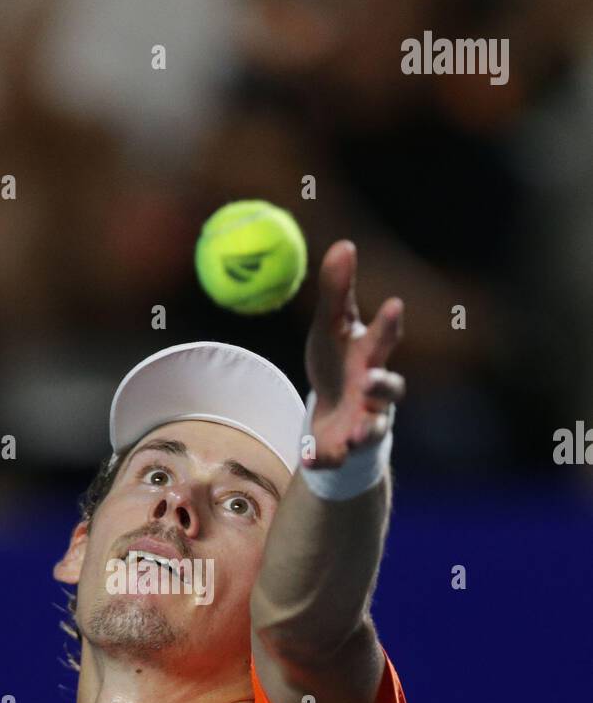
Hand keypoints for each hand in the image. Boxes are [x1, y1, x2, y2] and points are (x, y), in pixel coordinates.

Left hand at [304, 240, 404, 467]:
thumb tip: (343, 244)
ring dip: (366, 430)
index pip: (385, 338)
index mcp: (371, 356)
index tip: (393, 305)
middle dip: (383, 385)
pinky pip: (335, 457)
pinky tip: (309, 458)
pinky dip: (323, 458)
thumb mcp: (331, 327)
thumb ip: (337, 292)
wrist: (331, 416)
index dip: (390, 323)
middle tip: (371, 378)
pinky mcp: (343, 450)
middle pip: (389, 390)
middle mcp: (374, 392)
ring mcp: (362, 423)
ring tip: (356, 432)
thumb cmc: (338, 365)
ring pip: (373, 430)